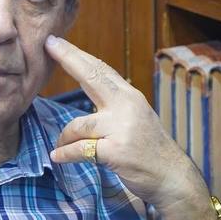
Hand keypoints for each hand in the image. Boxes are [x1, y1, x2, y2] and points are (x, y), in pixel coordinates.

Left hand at [45, 35, 206, 215]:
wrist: (172, 177)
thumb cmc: (150, 150)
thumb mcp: (136, 118)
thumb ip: (115, 104)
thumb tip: (90, 88)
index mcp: (130, 97)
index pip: (101, 70)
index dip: (78, 55)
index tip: (58, 42)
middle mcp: (127, 107)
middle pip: (92, 77)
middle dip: (69, 59)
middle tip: (49, 45)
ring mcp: (121, 128)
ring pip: (78, 125)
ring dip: (64, 138)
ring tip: (60, 147)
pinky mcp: (115, 151)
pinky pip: (80, 150)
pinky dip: (65, 154)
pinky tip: (57, 157)